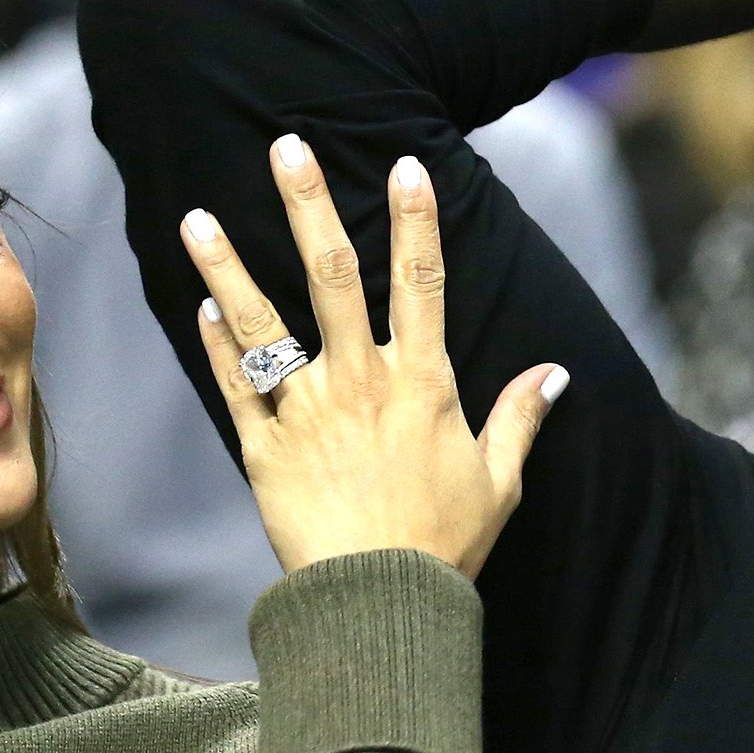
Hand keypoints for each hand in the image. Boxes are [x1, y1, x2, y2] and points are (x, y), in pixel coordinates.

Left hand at [178, 135, 567, 578]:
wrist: (378, 605)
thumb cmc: (444, 547)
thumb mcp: (500, 483)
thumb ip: (521, 419)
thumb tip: (556, 374)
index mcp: (423, 384)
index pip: (423, 283)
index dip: (416, 221)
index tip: (404, 166)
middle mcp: (361, 382)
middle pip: (333, 276)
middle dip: (309, 206)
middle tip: (287, 147)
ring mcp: (306, 411)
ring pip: (264, 322)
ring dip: (229, 264)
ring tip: (197, 216)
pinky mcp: (263, 448)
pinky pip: (236, 384)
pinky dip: (219, 342)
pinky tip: (203, 303)